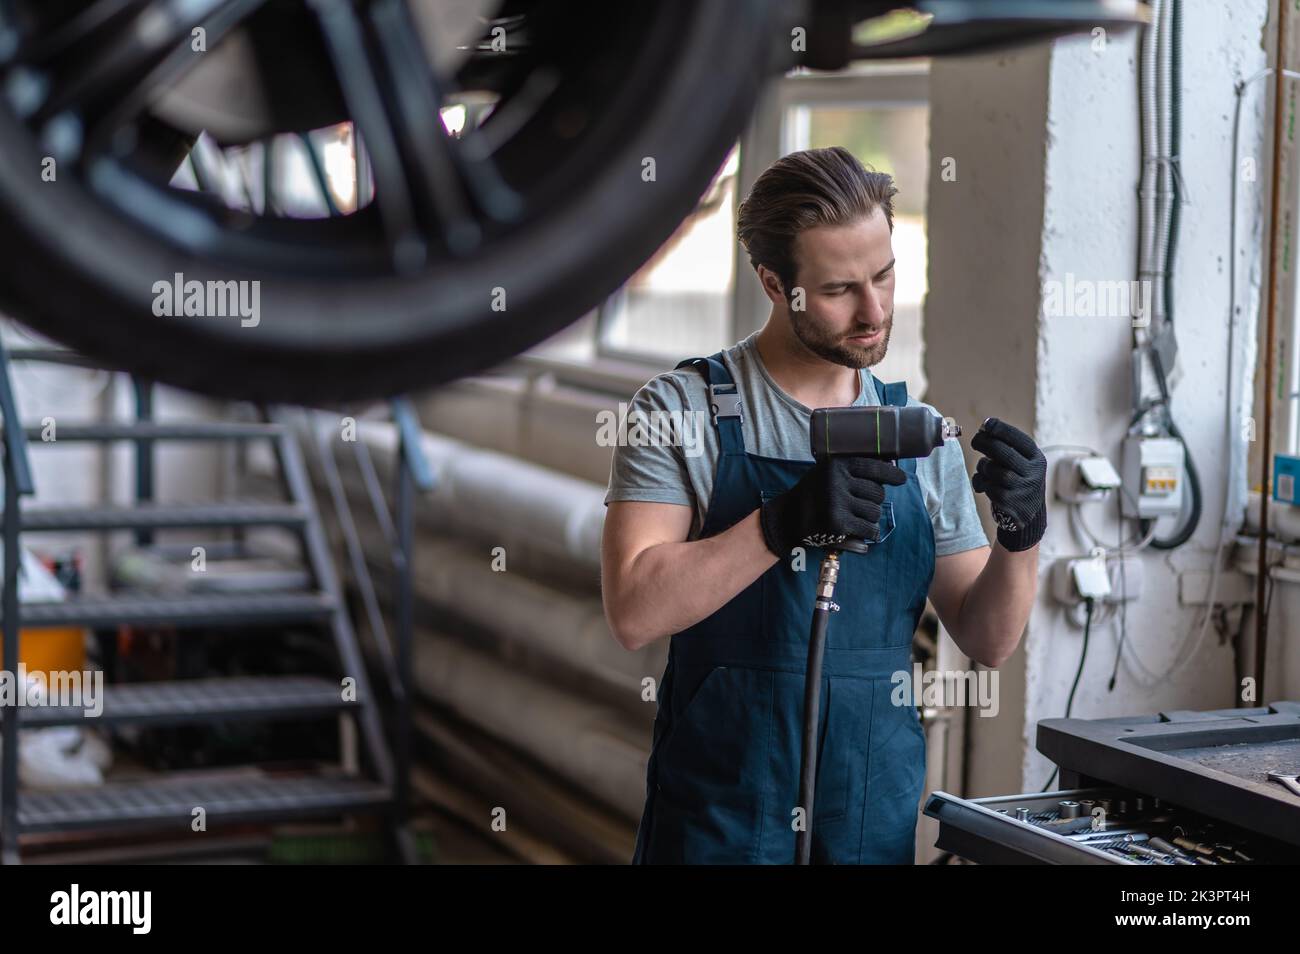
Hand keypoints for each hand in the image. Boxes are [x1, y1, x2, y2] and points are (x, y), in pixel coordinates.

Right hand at [759, 455, 906, 558]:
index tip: (901, 479)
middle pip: (877, 492)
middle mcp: (837, 481)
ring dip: (870, 518)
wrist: (786, 519)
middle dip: (874, 501)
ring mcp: (837, 502)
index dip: (891, 473)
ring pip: (875, 512)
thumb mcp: (825, 473)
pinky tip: (862, 532)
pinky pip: (869, 529)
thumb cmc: (812, 495)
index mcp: (836, 465)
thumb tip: (888, 465)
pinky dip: (870, 533)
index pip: (873, 466)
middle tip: (862, 505)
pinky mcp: (838, 524)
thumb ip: (850, 470)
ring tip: (855, 518)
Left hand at [971, 418, 1046, 551]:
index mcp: (1037, 459)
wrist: (1028, 513)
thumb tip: (984, 429)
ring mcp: (1024, 489)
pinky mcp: (1012, 503)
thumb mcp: (1021, 463)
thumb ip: (1006, 447)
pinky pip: (990, 488)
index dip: (1001, 430)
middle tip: (975, 441)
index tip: (985, 424)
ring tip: (983, 467)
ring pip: (995, 471)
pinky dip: (981, 483)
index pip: (1020, 440)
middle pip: (1004, 454)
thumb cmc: (1018, 479)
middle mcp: (1034, 473)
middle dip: (986, 444)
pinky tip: (982, 483)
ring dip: (983, 467)